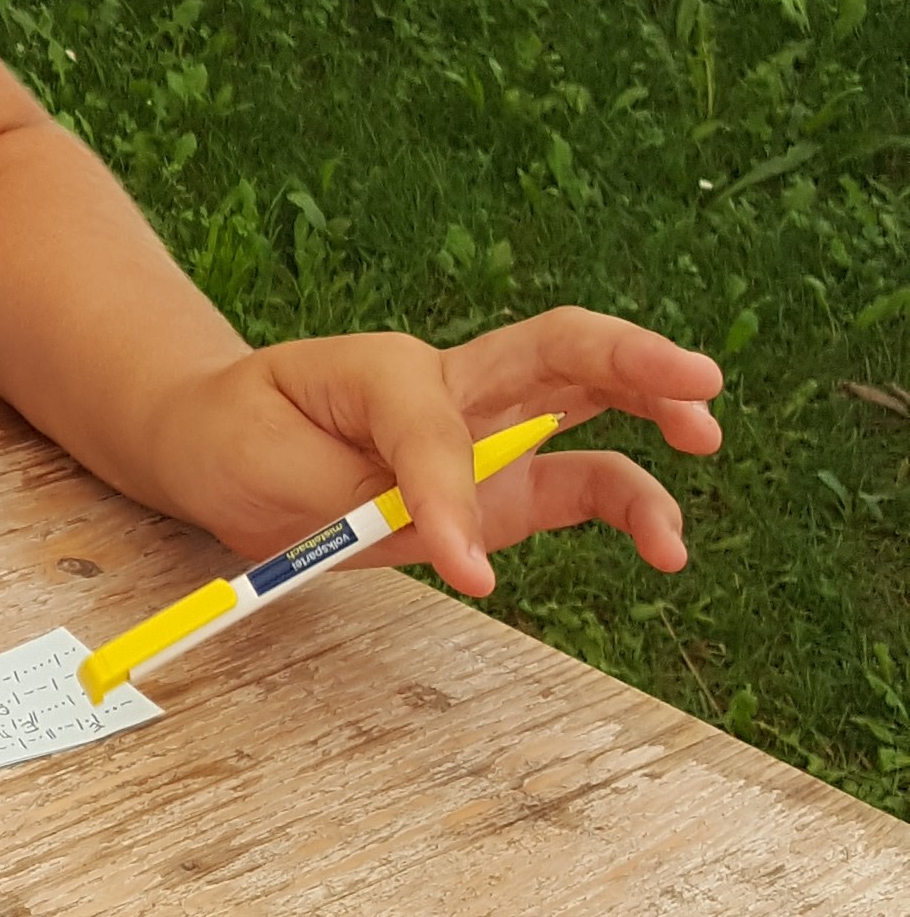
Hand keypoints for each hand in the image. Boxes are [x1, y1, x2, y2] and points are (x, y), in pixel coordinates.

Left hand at [144, 307, 723, 597]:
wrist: (214, 446)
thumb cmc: (243, 432)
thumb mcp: (270, 458)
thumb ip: (364, 495)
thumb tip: (468, 554)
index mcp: (392, 369)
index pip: (437, 424)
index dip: (448, 494)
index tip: (460, 567)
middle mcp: (454, 390)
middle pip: (561, 349)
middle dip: (633, 358)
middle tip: (697, 382)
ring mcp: (486, 436)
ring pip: (589, 405)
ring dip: (654, 417)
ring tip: (704, 445)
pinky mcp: (500, 489)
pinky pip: (580, 485)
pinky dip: (629, 505)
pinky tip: (662, 544)